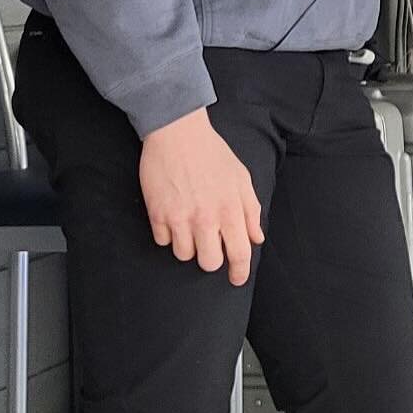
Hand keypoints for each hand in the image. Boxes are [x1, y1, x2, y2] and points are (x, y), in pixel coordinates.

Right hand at [140, 108, 264, 285]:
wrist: (178, 133)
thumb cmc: (213, 154)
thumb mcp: (241, 179)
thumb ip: (251, 211)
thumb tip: (256, 238)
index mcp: (231, 210)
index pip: (239, 253)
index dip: (239, 272)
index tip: (236, 279)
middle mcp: (206, 218)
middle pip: (209, 263)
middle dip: (211, 259)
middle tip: (209, 245)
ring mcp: (179, 218)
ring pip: (183, 255)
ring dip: (188, 246)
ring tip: (189, 226)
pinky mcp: (157, 214)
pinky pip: (162, 242)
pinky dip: (168, 235)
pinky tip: (172, 217)